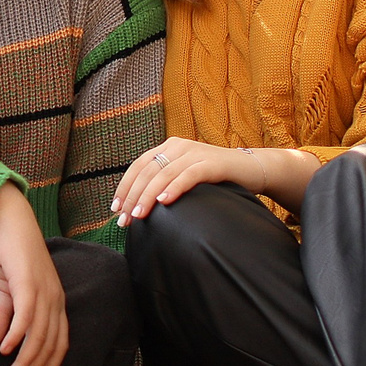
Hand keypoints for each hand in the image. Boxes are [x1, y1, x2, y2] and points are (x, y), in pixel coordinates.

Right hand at [0, 184, 68, 365]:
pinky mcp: (29, 282)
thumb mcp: (6, 289)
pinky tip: (2, 350)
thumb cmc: (10, 252)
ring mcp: (45, 291)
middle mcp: (56, 299)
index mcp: (55, 302)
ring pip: (40, 336)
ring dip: (24, 361)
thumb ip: (2, 316)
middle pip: (51, 345)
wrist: (8, 218)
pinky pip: (26, 317)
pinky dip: (16, 336)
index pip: (59, 343)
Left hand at [110, 137, 317, 221]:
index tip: (115, 209)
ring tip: (139, 215)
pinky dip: (175, 187)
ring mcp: (195, 152)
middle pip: (147, 171)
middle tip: (124, 219)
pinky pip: (189, 175)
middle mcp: (178, 146)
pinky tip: (164, 201)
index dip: (125, 186)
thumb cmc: (215, 179)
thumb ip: (165, 183)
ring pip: (164, 173)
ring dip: (149, 195)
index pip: (138, 166)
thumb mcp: (185, 177)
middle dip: (133, 196)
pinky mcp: (212, 163)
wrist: (250, 169)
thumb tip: (139, 207)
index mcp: (168, 148)